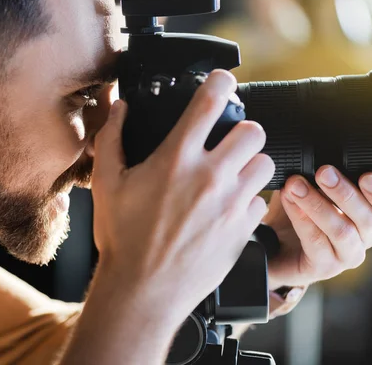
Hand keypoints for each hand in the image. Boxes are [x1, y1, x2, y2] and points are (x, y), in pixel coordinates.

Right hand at [90, 70, 274, 324]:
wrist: (143, 290)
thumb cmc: (123, 238)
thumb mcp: (106, 183)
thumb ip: (111, 137)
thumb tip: (120, 107)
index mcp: (176, 158)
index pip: (212, 100)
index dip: (221, 82)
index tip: (221, 82)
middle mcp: (210, 177)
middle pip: (254, 130)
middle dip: (242, 130)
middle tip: (228, 141)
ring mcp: (231, 205)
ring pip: (265, 164)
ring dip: (250, 164)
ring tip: (231, 175)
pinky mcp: (243, 230)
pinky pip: (260, 203)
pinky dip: (248, 201)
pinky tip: (227, 209)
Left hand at [263, 166, 371, 290]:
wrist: (274, 246)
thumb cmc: (298, 213)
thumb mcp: (311, 187)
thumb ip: (318, 173)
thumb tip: (311, 149)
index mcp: (369, 215)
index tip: (367, 176)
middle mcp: (363, 237)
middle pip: (368, 218)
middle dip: (345, 192)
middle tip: (323, 172)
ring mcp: (345, 255)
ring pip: (342, 231)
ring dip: (318, 204)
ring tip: (296, 185)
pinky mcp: (324, 267)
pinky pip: (316, 242)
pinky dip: (302, 219)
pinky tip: (290, 203)